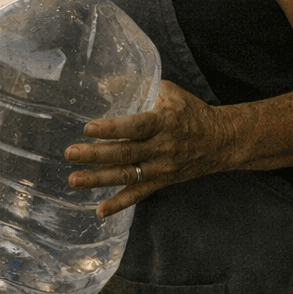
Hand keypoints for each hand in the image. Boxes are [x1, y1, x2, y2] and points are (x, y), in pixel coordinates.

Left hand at [64, 79, 234, 217]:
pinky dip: (119, 204)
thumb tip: (104, 83)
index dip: (112, 129)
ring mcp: (161, 168)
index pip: (135, 127)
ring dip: (98, 179)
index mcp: (163, 122)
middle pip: (125, 153)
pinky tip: (99, 211)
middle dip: (95, 155)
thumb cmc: (191, 112)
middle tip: (70, 153)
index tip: (88, 128)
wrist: (222, 141)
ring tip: (74, 180)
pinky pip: (138, 195)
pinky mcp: (161, 181)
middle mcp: (161, 147)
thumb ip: (139, 86)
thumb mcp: (169, 92)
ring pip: (127, 176)